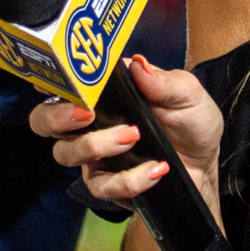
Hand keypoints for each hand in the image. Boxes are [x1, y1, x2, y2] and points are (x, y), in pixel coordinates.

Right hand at [30, 55, 223, 210]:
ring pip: (65, 153)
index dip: (49, 79)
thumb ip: (163, 81)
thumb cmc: (191, 123)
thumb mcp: (187, 95)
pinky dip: (129, 179)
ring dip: (95, 145)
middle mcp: (89, 122)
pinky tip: (156, 169)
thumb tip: (137, 64)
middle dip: (56, 116)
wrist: (206, 167)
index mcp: (103, 93)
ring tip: (133, 137)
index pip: (63, 82)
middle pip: (43, 120)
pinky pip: (103, 185)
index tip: (57, 77)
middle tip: (86, 114)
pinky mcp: (108, 184)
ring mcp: (94, 155)